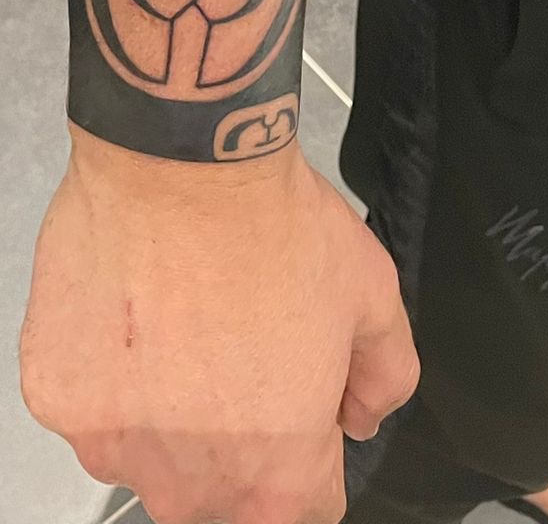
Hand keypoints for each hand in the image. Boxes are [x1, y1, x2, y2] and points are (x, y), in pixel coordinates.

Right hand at [20, 127, 418, 523]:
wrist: (179, 162)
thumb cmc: (270, 224)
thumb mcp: (373, 293)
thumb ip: (384, 377)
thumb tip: (360, 414)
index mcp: (277, 472)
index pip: (302, 508)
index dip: (308, 450)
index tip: (296, 400)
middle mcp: (191, 481)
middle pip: (221, 493)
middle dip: (237, 436)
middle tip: (237, 346)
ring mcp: (115, 444)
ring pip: (148, 452)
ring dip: (164, 408)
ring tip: (181, 319)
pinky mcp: (60, 399)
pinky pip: (92, 404)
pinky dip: (109, 369)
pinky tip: (135, 307)